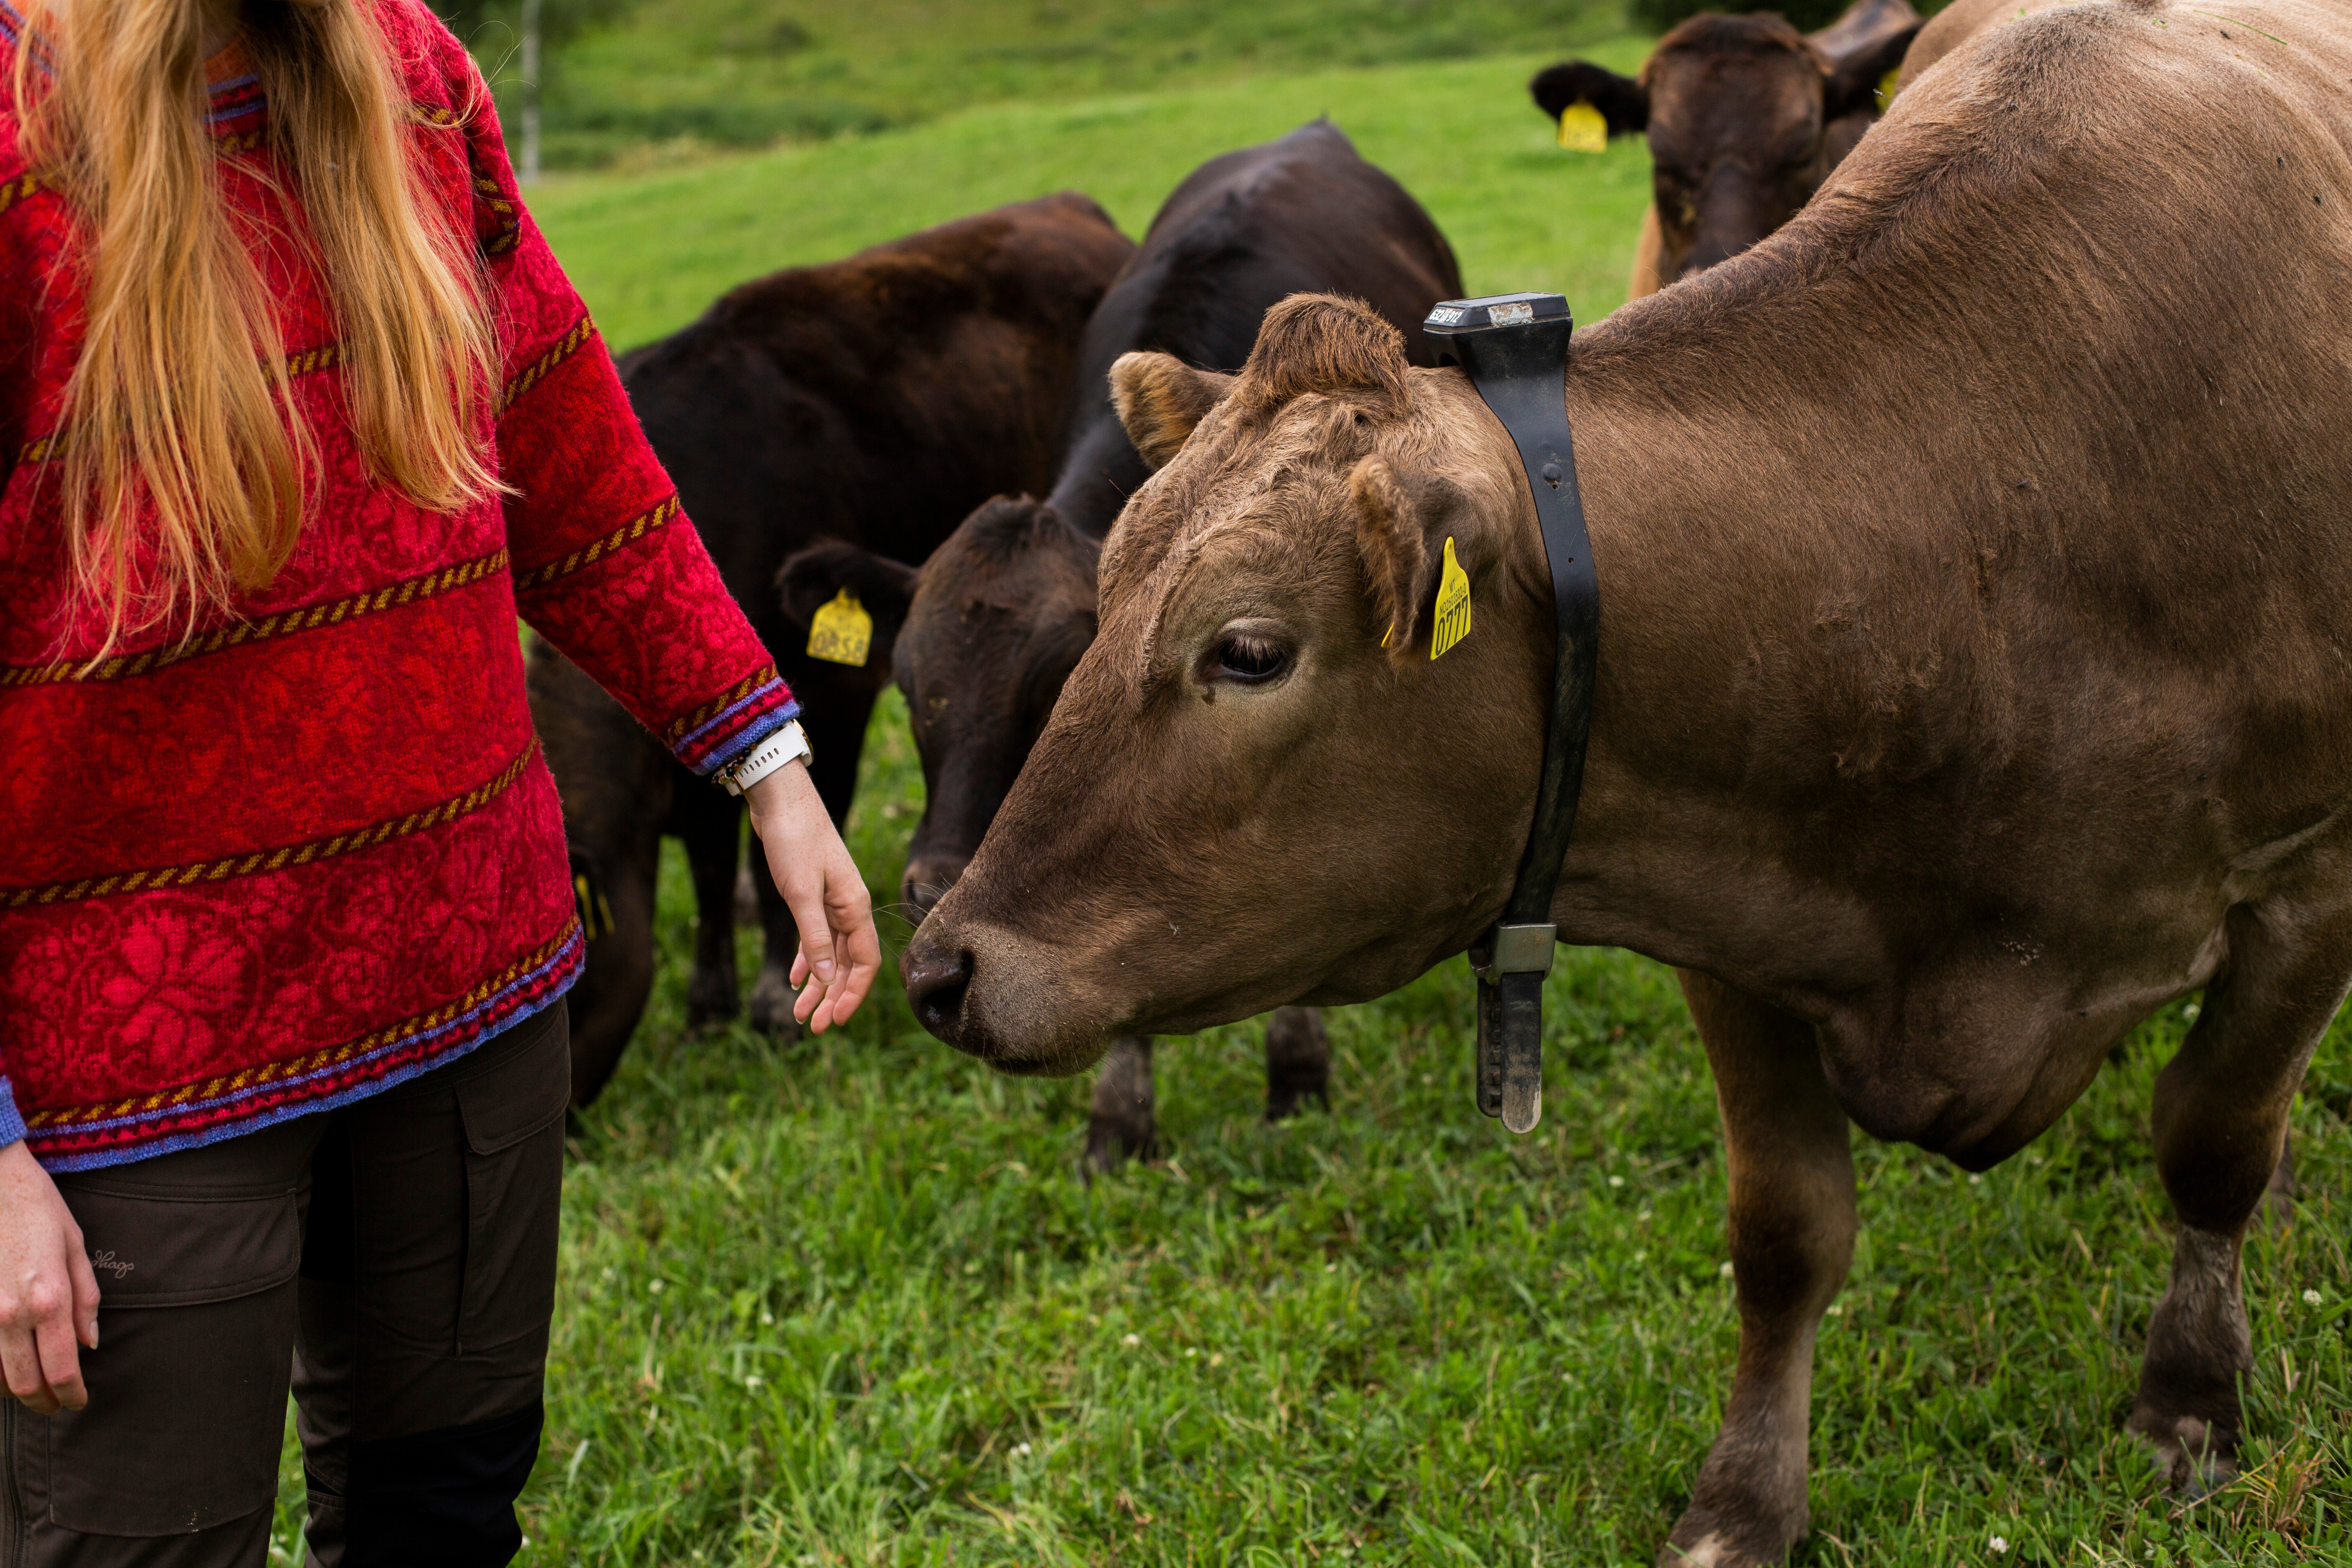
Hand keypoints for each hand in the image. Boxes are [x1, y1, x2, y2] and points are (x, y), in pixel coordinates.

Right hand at [0, 1141, 99, 1414]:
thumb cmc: (39, 1210)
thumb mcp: (76, 1248)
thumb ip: (85, 1300)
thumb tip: (90, 1342)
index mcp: (49, 1298)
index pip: (62, 1368)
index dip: (71, 1394)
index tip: (78, 1402)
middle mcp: (11, 1313)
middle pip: (25, 1382)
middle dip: (43, 1402)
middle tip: (57, 1406)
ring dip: (16, 1390)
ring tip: (35, 1391)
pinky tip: (7, 1367)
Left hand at [744, 760, 879, 1033]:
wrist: (780, 798)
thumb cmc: (793, 838)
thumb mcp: (800, 891)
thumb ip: (812, 935)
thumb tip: (822, 978)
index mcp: (854, 906)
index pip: (865, 963)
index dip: (852, 995)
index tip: (833, 1021)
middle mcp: (848, 907)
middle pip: (848, 964)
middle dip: (833, 998)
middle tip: (812, 1027)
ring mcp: (831, 902)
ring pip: (830, 954)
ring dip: (817, 984)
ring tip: (798, 1012)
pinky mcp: (812, 895)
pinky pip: (816, 937)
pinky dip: (806, 960)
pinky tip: (794, 978)